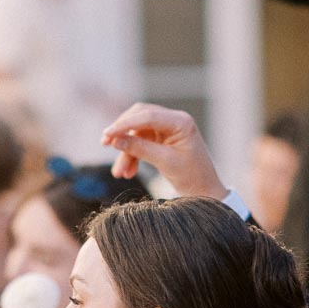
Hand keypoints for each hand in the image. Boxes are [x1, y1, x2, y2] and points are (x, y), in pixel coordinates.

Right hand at [101, 104, 227, 200]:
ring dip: (126, 151)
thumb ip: (140, 149)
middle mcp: (174, 120)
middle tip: (104, 144)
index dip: (124, 124)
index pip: (147, 116)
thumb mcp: (165, 163)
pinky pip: (141, 142)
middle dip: (122, 132)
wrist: (204, 191)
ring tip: (119, 173)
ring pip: (137, 132)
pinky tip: (127, 172)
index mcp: (180, 122)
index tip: (107, 135)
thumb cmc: (192, 177)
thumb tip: (115, 140)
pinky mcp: (162, 139)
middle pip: (139, 117)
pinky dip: (132, 156)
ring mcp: (167, 129)